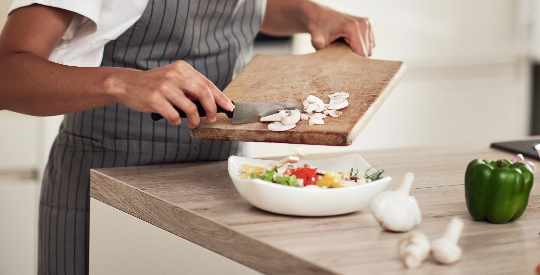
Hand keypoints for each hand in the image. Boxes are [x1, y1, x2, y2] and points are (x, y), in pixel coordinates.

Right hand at [110, 61, 233, 127]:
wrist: (128, 84)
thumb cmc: (154, 84)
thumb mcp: (173, 78)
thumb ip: (190, 87)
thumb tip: (213, 103)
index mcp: (182, 69)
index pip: (207, 84)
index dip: (220, 97)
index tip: (228, 107)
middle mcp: (175, 75)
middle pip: (203, 93)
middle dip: (212, 109)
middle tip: (212, 119)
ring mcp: (165, 87)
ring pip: (190, 108)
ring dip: (195, 120)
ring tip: (193, 124)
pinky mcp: (156, 99)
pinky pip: (174, 116)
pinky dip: (177, 121)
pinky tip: (174, 120)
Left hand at [305, 4, 373, 56]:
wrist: (319, 14)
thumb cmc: (318, 27)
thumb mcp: (317, 40)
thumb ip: (321, 49)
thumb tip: (323, 62)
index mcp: (353, 28)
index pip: (362, 54)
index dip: (353, 62)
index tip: (343, 63)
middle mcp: (363, 24)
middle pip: (367, 52)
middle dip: (354, 56)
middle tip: (340, 52)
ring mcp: (367, 23)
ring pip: (369, 48)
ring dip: (357, 50)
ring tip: (344, 45)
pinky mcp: (368, 24)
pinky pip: (369, 43)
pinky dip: (360, 45)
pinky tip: (348, 41)